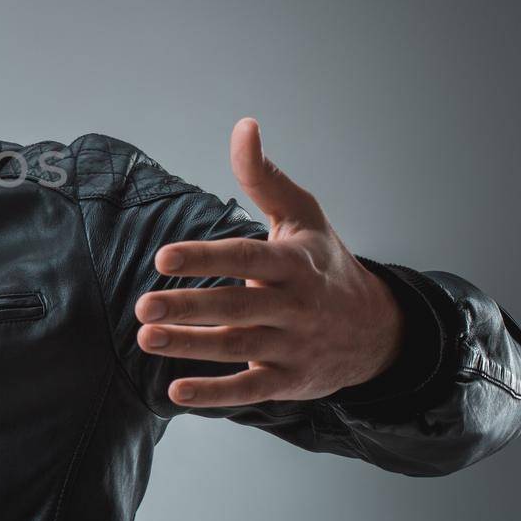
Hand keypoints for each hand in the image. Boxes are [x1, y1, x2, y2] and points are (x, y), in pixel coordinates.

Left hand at [134, 118, 404, 407]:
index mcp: (294, 262)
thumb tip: (244, 125)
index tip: (163, 256)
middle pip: (236, 307)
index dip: (205, 258)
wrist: (378, 330)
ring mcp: (294, 346)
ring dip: (190, 346)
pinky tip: (176, 392)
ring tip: (146, 337)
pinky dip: (214, 395)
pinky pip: (250, 389)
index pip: (244, 258)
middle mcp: (295, 306)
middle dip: (188, 307)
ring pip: (238, 348)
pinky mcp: (290, 381)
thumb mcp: (303, 216)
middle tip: (142, 305)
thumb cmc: (325, 263)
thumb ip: (264, 177)